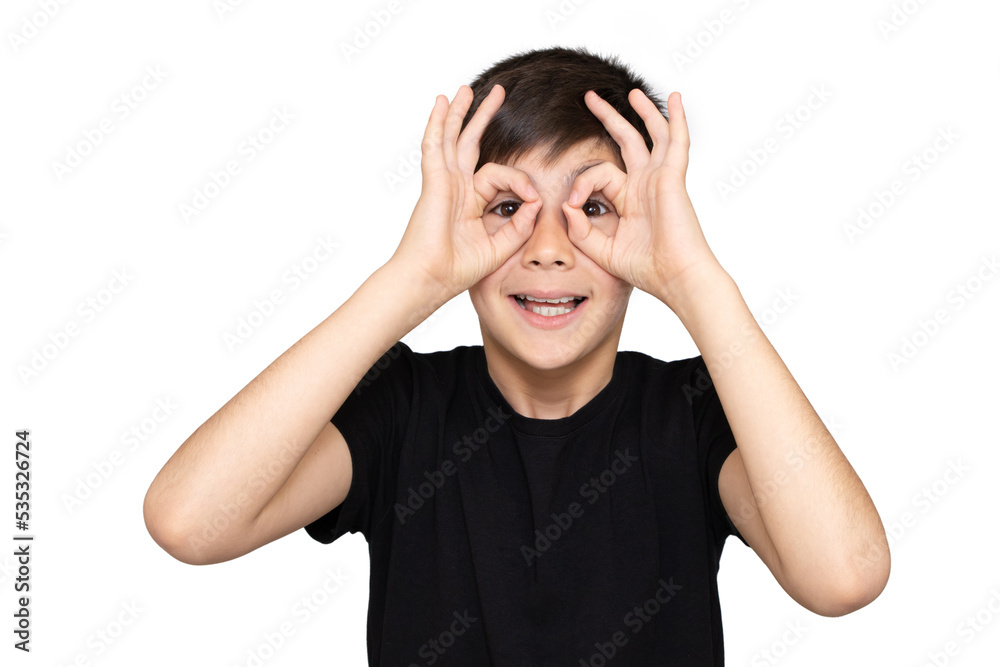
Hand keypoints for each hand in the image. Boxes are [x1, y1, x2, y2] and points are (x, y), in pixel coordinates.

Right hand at [391, 84, 540, 299]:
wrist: (431, 278)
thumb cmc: (457, 269)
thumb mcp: (500, 246)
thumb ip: (520, 225)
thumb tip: (537, 201)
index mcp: (469, 203)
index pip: (499, 176)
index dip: (521, 182)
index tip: (535, 199)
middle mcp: (455, 188)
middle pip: (470, 143)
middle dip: (483, 117)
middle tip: (497, 93)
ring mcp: (443, 182)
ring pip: (452, 137)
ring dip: (460, 112)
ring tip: (467, 88)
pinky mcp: (434, 181)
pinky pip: (435, 145)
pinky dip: (437, 122)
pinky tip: (442, 102)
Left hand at [562, 90, 722, 309]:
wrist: (675, 277)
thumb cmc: (646, 269)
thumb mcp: (602, 250)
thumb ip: (581, 230)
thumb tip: (566, 206)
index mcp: (630, 200)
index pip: (600, 175)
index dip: (581, 184)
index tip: (570, 204)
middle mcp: (646, 185)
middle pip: (627, 141)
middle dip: (608, 118)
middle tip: (590, 99)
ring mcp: (660, 179)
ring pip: (652, 134)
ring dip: (642, 111)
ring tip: (630, 91)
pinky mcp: (672, 178)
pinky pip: (676, 141)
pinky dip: (677, 118)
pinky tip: (675, 98)